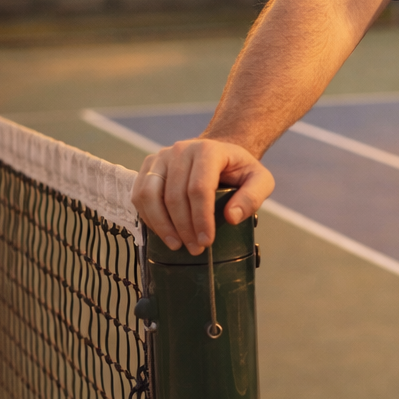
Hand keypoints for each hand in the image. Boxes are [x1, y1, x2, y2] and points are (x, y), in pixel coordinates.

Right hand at [132, 139, 274, 253]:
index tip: (207, 242)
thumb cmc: (239, 170)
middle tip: (195, 249)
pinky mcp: (148, 167)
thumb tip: (232, 217)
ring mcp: (161, 157)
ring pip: (150, 195)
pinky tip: (164, 232)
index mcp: (208, 150)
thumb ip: (252, 197)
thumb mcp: (260, 180)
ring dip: (162, 225)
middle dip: (184, 228)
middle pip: (174, 196)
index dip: (201, 219)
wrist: (219, 154)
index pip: (199, 189)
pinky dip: (149, 217)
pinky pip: (139, 195)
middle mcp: (181, 150)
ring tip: (176, 245)